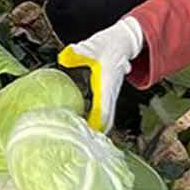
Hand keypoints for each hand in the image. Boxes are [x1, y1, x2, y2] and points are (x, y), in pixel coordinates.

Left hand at [58, 17, 144, 132]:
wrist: (124, 42)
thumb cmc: (109, 44)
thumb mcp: (92, 46)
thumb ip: (79, 53)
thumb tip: (64, 57)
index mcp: (107, 84)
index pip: (103, 110)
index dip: (95, 125)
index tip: (84, 136)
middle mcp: (111, 92)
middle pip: (106, 121)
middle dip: (96, 134)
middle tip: (80, 148)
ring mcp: (111, 94)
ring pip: (107, 119)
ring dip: (97, 130)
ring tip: (82, 143)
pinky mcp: (108, 94)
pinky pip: (105, 113)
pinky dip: (98, 122)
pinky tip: (86, 128)